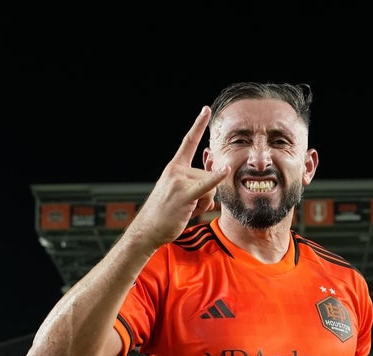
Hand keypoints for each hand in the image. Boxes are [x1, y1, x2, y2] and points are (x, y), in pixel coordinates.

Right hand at [127, 107, 230, 248]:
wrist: (147, 230)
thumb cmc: (164, 213)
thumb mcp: (181, 192)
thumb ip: (200, 181)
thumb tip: (219, 171)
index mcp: (174, 167)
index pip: (189, 142)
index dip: (198, 125)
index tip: (206, 109)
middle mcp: (176, 170)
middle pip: (208, 175)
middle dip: (206, 194)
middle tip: (188, 206)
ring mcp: (179, 181)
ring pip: (210, 187)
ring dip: (204, 203)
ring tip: (187, 211)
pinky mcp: (184, 194)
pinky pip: (205, 185)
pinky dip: (216, 178)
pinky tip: (225, 169)